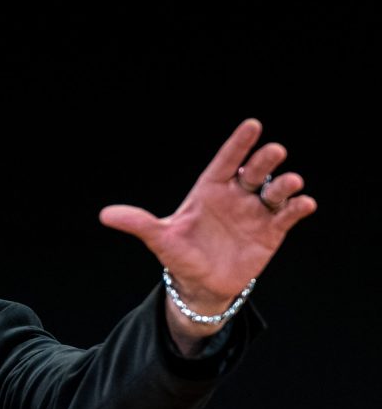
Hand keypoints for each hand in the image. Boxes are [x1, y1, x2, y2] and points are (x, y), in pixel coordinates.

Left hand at [99, 118, 316, 334]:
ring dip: (284, 184)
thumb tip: (104, 215)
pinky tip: (303, 204)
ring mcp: (255, 212)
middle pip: (254, 170)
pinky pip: (288, 215)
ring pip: (275, 190)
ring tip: (289, 183)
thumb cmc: (179, 255)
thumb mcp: (159, 239)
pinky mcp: (271, 232)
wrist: (201, 285)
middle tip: (274, 150)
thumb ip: (137, 223)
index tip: (253, 124)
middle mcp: (235, 195)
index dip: (238, 143)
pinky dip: (297, 208)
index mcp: (209, 190)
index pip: (225, 161)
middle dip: (264, 159)